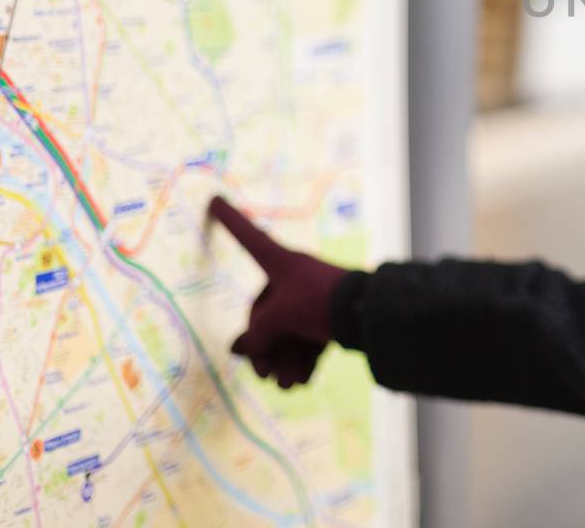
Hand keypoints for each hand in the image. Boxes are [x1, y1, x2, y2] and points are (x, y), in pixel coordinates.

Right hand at [207, 196, 353, 387]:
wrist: (369, 315)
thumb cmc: (320, 303)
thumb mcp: (280, 317)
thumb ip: (256, 333)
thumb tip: (240, 348)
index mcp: (281, 263)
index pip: (248, 237)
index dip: (230, 220)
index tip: (215, 199)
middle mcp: (294, 277)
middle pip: (265, 313)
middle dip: (264, 348)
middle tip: (265, 374)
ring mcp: (312, 298)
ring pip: (287, 332)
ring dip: (284, 362)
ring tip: (288, 386)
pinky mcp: (330, 318)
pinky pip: (307, 340)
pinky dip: (303, 361)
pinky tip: (302, 382)